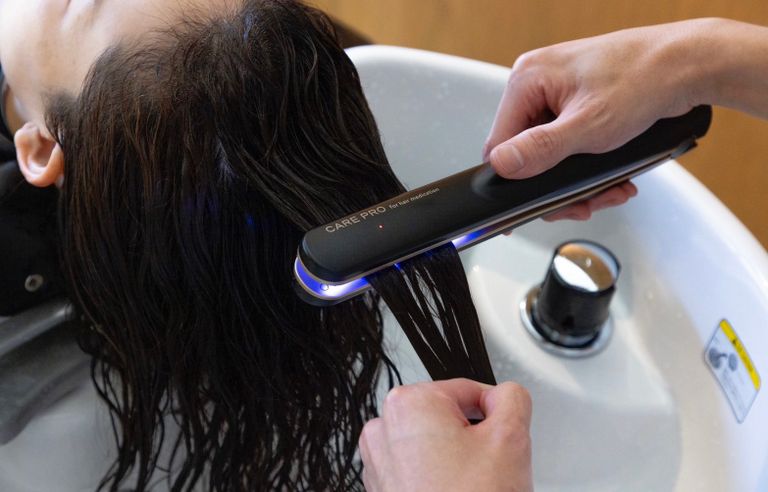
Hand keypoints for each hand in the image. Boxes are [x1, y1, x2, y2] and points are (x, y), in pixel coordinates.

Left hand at [359, 379, 532, 491]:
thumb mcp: (510, 438)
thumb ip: (512, 399)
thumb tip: (505, 395)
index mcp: (409, 403)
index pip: (467, 389)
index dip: (495, 413)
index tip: (505, 434)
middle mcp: (384, 429)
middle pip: (448, 417)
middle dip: (473, 439)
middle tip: (490, 467)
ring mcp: (379, 462)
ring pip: (434, 445)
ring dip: (456, 460)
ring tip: (472, 486)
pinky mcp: (383, 489)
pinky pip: (419, 471)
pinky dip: (439, 480)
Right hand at [484, 20, 709, 219]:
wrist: (688, 65)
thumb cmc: (644, 80)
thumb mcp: (588, 126)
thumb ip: (540, 149)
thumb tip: (502, 164)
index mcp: (528, 79)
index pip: (500, 142)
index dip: (516, 179)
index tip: (534, 205)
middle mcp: (538, 83)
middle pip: (527, 153)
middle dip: (558, 186)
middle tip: (583, 204)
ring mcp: (558, 94)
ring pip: (551, 154)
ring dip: (579, 181)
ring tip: (609, 192)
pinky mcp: (577, 103)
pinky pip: (570, 144)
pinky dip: (589, 166)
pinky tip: (613, 178)